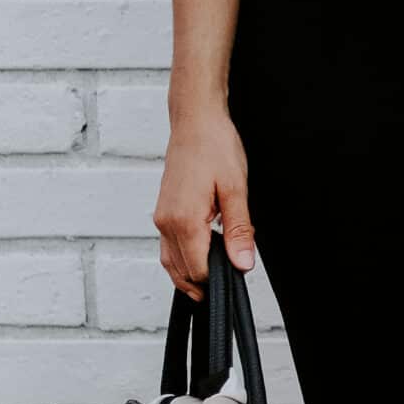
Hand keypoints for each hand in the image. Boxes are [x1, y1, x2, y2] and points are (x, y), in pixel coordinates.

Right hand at [154, 107, 255, 300]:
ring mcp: (161, 218)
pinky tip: (200, 257)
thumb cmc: (215, 147)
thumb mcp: (236, 190)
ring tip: (214, 280)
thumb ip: (239, 232)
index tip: (237, 273)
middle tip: (229, 279)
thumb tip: (242, 264)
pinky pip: (168, 247)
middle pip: (182, 272)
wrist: (195, 122)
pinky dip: (181, 259)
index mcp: (184, 220)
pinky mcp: (163, 212)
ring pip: (170, 262)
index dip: (218, 279)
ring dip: (189, 275)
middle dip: (205, 281)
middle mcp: (166, 223)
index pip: (198, 270)